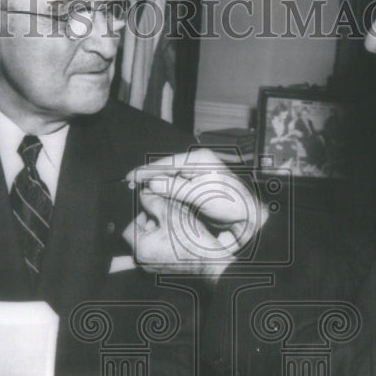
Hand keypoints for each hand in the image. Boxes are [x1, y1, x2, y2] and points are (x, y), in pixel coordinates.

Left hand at [121, 189, 233, 279]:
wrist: (211, 263)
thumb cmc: (190, 240)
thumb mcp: (170, 213)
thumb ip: (152, 201)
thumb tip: (143, 195)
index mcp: (140, 249)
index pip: (128, 228)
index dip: (140, 215)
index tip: (153, 209)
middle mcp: (143, 262)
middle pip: (139, 236)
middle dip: (151, 222)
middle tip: (166, 215)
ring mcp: (153, 268)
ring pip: (150, 243)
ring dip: (159, 231)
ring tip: (174, 225)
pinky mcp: (164, 270)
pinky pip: (158, 252)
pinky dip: (165, 242)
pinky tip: (179, 237)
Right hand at [124, 148, 266, 248]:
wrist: (247, 216)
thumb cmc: (230, 204)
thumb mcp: (199, 195)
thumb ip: (174, 187)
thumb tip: (151, 182)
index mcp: (199, 159)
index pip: (166, 163)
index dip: (146, 170)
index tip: (129, 177)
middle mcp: (197, 163)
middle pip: (166, 168)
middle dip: (148, 177)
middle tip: (129, 185)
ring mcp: (197, 174)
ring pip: (169, 177)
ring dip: (154, 184)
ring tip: (136, 190)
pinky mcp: (196, 186)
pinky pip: (175, 186)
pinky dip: (164, 190)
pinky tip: (153, 195)